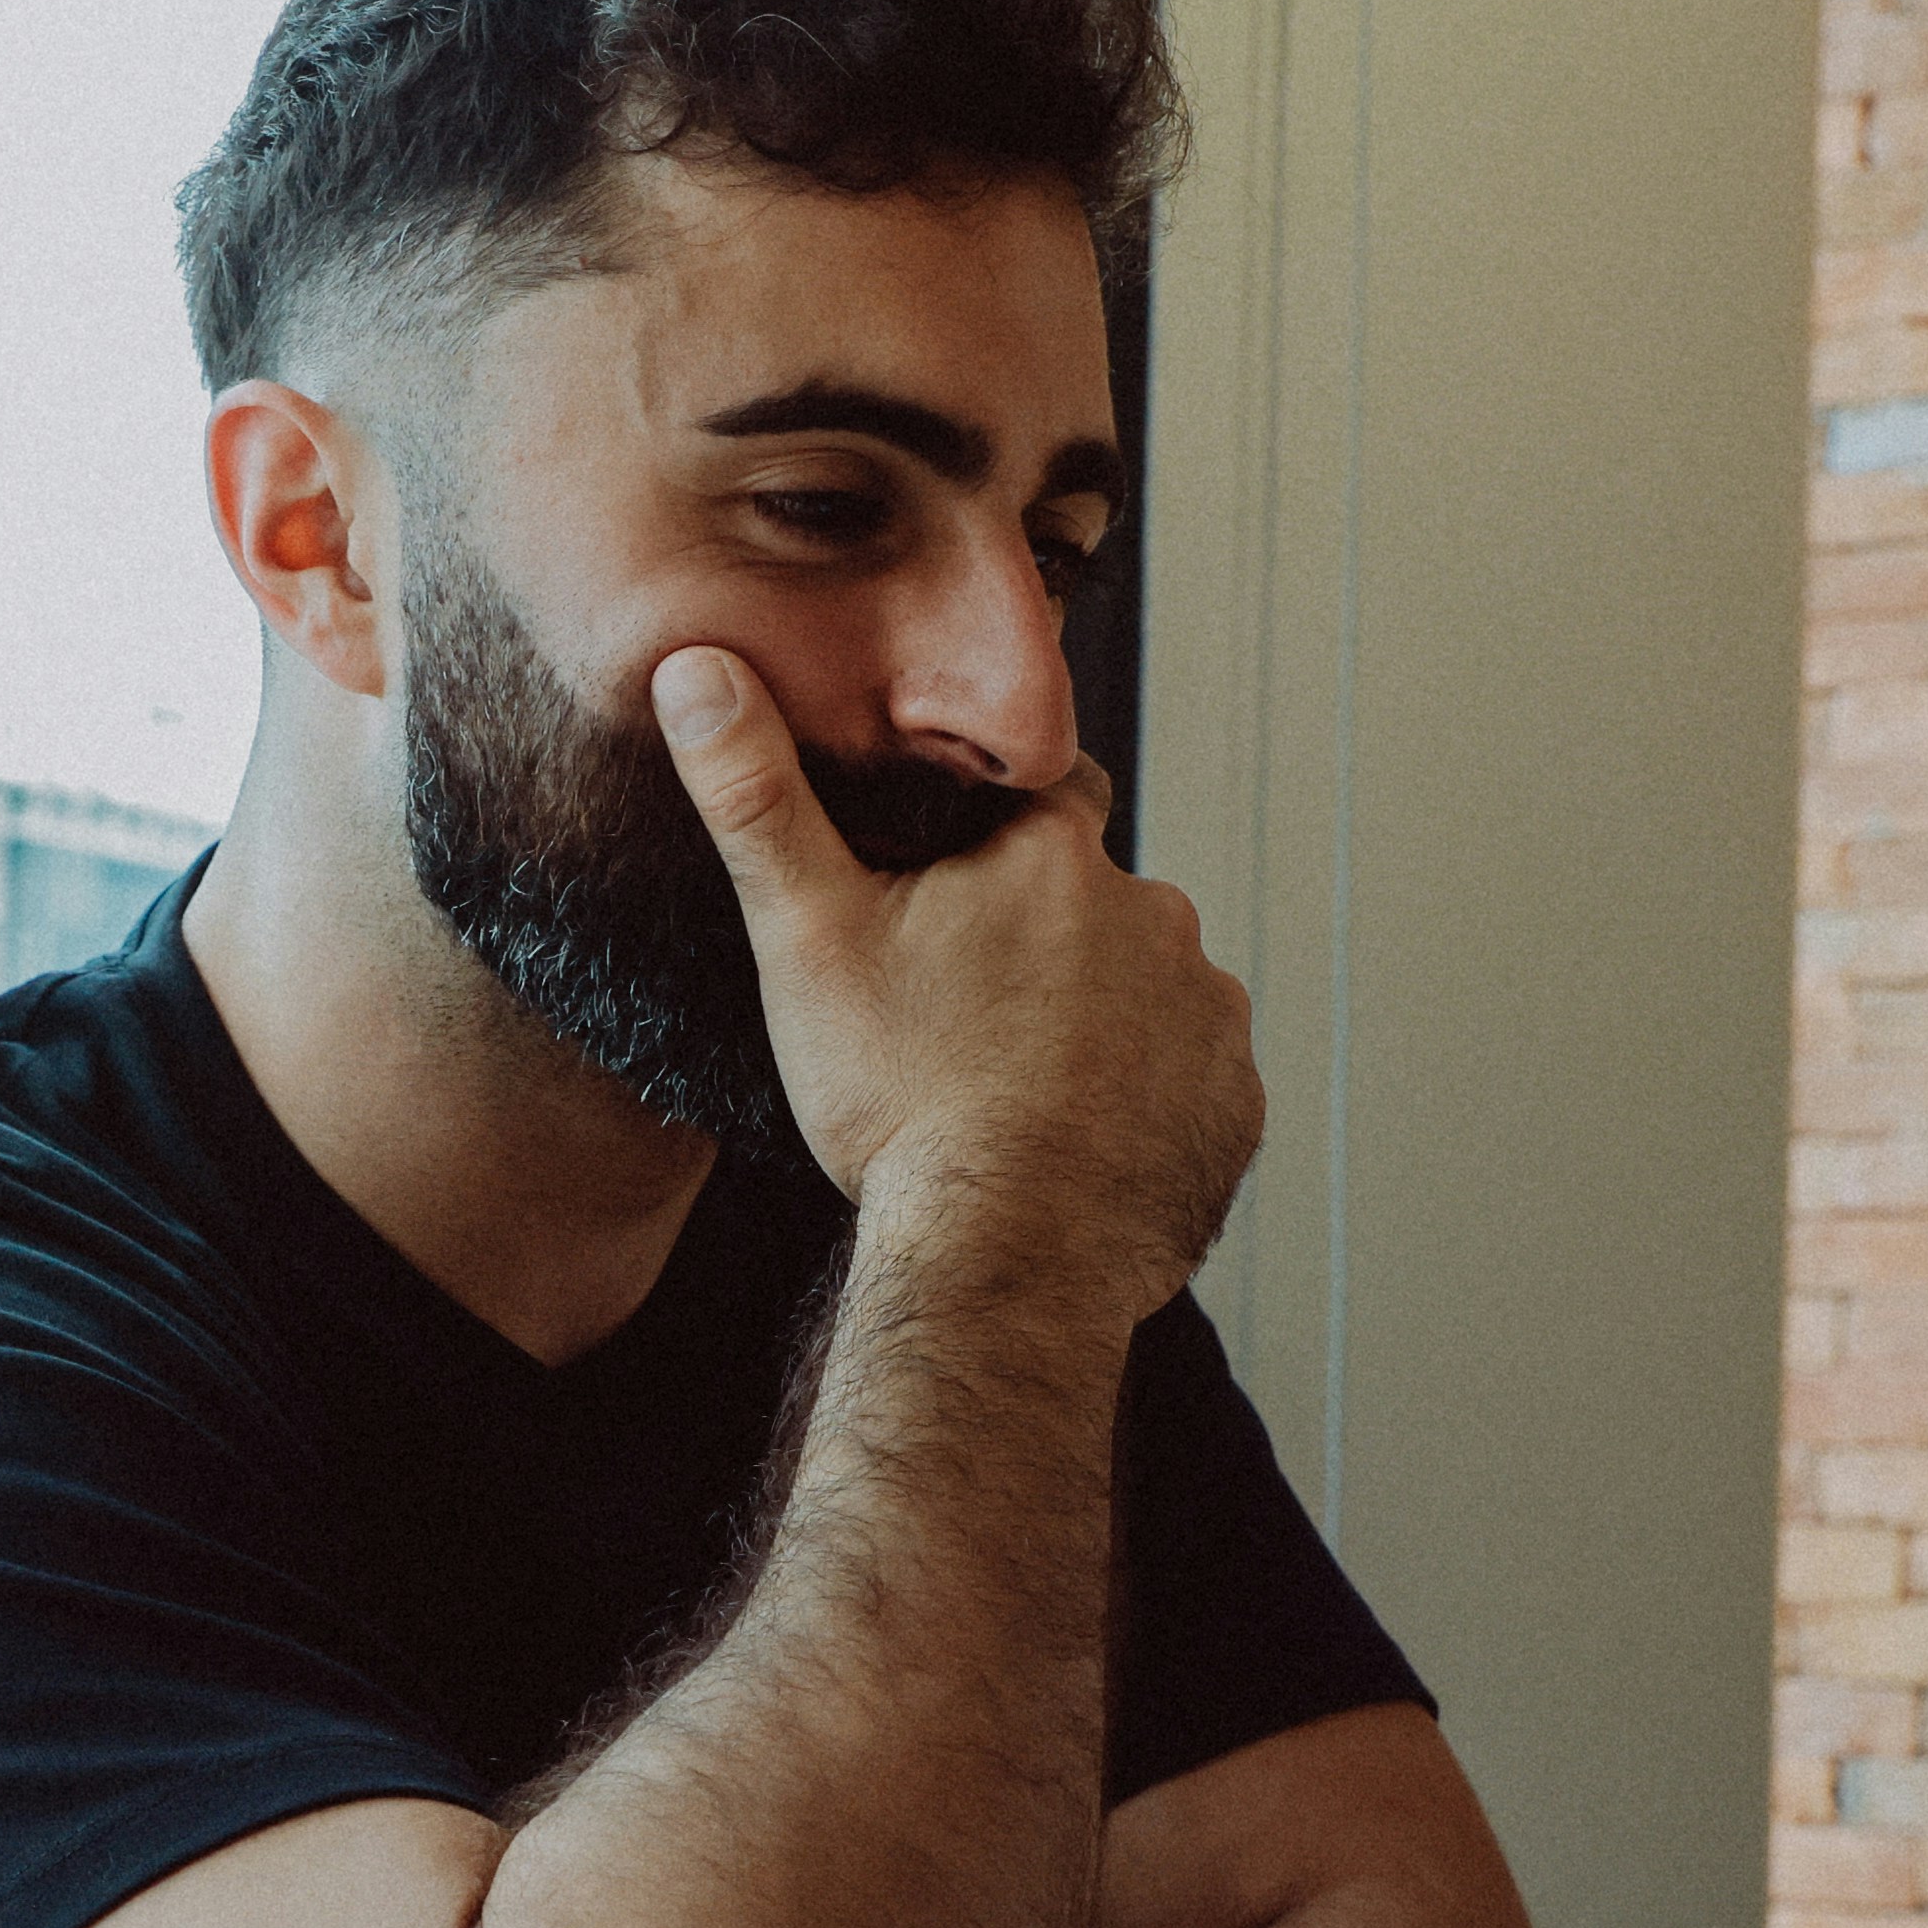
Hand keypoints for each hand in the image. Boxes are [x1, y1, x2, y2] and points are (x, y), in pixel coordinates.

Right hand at [652, 646, 1259, 1295]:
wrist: (1004, 1259)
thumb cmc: (899, 1100)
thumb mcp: (806, 938)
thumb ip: (754, 799)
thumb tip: (694, 667)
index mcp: (1056, 856)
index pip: (1047, 792)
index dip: (1000, 832)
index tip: (957, 888)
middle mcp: (1156, 916)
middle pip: (1097, 904)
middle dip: (1048, 942)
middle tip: (968, 1018)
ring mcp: (1207, 1017)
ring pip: (1150, 992)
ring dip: (1102, 1025)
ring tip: (1018, 1093)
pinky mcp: (1233, 1110)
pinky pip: (1191, 1085)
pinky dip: (1145, 1106)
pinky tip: (1076, 1150)